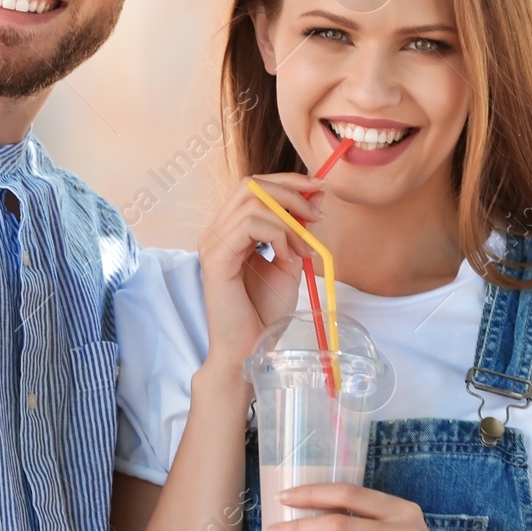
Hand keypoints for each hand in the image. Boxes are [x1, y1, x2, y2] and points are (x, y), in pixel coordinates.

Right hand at [197, 174, 323, 373]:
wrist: (249, 348)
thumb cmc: (265, 312)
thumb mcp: (291, 261)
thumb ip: (299, 229)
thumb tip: (317, 194)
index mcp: (231, 230)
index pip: (254, 187)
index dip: (287, 182)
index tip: (318, 189)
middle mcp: (217, 231)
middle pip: (250, 185)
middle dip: (290, 193)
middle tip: (315, 216)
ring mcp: (212, 243)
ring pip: (252, 202)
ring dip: (287, 221)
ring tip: (302, 250)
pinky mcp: (215, 258)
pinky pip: (248, 226)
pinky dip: (277, 235)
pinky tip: (287, 258)